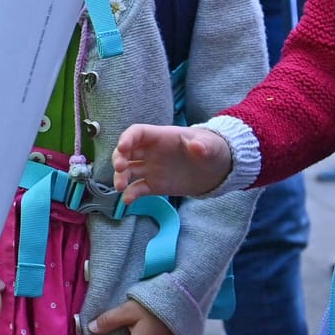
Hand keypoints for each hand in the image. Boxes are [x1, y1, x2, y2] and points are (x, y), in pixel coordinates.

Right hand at [114, 123, 232, 199]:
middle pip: (127, 151)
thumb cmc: (211, 150)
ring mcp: (151, 169)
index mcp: (161, 137)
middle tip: (120, 168)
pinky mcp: (155, 185)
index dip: (127, 138)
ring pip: (128, 170)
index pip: (138, 132)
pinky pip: (138, 189)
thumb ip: (203, 146)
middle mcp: (151, 152)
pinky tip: (128, 201)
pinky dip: (131, 194)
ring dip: (120, 177)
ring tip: (120, 187)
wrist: (216, 170)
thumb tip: (196, 146)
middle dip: (118, 158)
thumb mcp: (211, 146)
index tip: (122, 148)